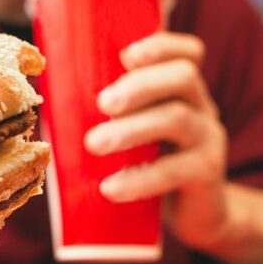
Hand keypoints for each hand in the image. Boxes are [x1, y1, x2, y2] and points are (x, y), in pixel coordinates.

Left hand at [83, 32, 230, 251]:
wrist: (195, 217)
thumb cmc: (154, 163)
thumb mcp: (141, 131)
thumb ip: (116, 113)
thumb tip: (54, 102)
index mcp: (183, 90)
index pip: (186, 53)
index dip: (161, 46)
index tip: (126, 55)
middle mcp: (202, 107)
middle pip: (183, 78)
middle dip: (140, 85)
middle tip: (102, 103)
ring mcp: (208, 140)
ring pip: (178, 120)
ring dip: (132, 129)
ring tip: (94, 145)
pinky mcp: (206, 176)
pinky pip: (175, 171)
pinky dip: (140, 178)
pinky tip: (111, 188)